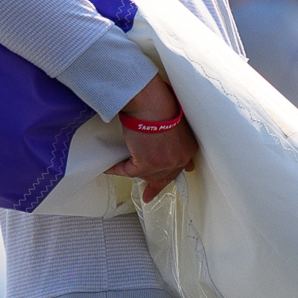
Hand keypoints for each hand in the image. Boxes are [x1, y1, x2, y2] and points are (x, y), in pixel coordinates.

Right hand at [104, 76, 196, 201]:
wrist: (151, 101)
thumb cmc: (161, 103)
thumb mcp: (175, 120)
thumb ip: (173, 134)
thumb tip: (163, 138)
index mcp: (188, 148)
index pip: (180, 168)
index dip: (171, 175)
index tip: (165, 182)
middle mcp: (178, 159)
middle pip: (163, 176)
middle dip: (154, 186)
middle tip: (148, 196)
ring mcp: (163, 164)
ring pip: (145, 174)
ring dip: (131, 171)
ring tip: (119, 170)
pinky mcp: (145, 164)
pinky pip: (127, 171)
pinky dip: (117, 168)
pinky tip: (109, 167)